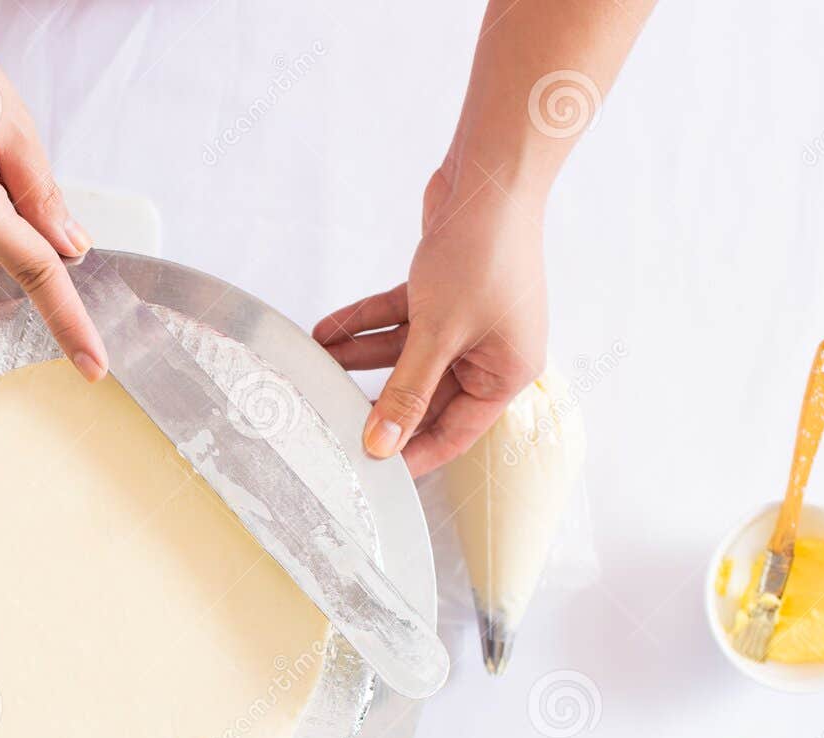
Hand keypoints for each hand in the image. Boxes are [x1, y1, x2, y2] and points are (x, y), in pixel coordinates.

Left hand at [314, 171, 547, 476]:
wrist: (489, 177)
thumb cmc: (482, 254)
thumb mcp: (438, 333)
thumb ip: (407, 391)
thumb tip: (382, 444)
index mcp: (505, 373)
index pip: (453, 432)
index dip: (412, 454)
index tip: (372, 474)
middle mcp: (490, 351)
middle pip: (425, 394)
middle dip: (378, 401)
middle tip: (334, 423)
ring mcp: (467, 321)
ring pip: (405, 355)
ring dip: (361, 359)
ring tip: (317, 369)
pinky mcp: (443, 293)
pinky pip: (398, 321)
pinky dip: (365, 325)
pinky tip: (325, 332)